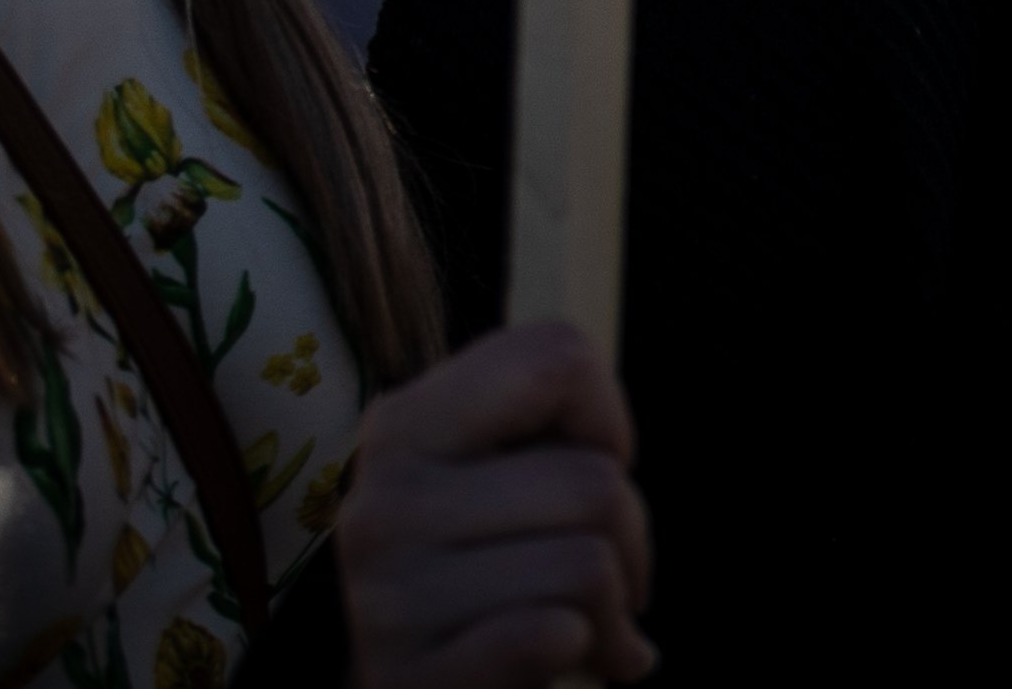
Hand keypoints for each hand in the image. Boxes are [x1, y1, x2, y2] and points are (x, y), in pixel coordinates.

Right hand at [340, 321, 652, 686]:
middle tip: (606, 570)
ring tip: (585, 620)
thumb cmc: (483, 568)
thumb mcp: (495, 477)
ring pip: (588, 564)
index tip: (594, 465)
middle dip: (629, 534)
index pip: (557, 357)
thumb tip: (612, 447)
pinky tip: (565, 657)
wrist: (414, 687)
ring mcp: (387, 596)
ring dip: (613, 606)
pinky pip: (551, 635)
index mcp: (404, 426)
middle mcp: (381, 503)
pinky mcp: (409, 676)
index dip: (608, 420)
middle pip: (596, 480)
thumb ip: (544, 431)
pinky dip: (585, 648)